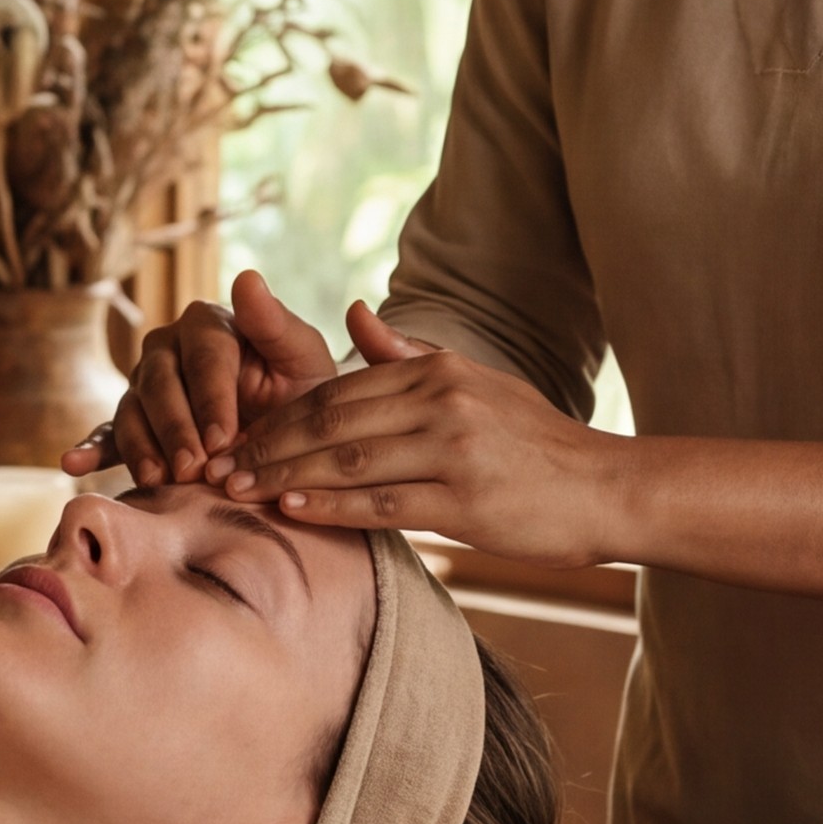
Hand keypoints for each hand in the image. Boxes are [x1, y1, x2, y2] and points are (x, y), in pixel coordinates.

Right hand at [73, 267, 336, 485]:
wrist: (291, 432)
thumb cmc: (300, 392)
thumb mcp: (303, 359)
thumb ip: (276, 322)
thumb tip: (247, 277)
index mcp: (208, 324)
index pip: (203, 358)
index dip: (212, 399)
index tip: (224, 439)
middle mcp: (168, 347)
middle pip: (160, 384)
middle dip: (176, 429)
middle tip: (192, 470)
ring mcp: (144, 384)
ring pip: (133, 410)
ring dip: (143, 447)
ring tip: (157, 481)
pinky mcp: (132, 421)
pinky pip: (108, 434)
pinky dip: (91, 450)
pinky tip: (74, 464)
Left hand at [227, 302, 624, 559]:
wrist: (605, 487)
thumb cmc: (535, 441)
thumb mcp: (475, 381)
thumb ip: (407, 353)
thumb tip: (353, 312)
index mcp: (437, 371)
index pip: (337, 390)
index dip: (279, 414)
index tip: (235, 433)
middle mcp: (442, 402)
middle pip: (331, 422)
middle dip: (267, 445)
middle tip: (217, 465)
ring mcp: (453, 450)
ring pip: (348, 462)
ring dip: (285, 478)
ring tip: (238, 490)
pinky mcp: (464, 501)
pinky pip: (383, 504)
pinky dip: (332, 506)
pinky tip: (293, 511)